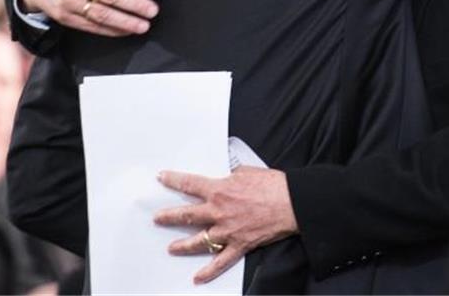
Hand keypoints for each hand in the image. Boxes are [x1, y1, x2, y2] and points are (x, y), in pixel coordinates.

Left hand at [154, 167, 298, 283]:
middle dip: (169, 217)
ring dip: (182, 245)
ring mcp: (227, 230)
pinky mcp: (239, 244)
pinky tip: (198, 278)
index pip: (189, 184)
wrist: (290, 202)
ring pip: (198, 240)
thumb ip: (232, 176)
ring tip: (171, 248)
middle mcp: (218, 211)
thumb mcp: (247, 171)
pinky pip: (221, 262)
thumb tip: (227, 176)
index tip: (162, 178)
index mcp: (219, 190)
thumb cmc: (272, 185)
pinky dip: (209, 272)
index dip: (173, 180)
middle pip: (187, 215)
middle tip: (158, 218)